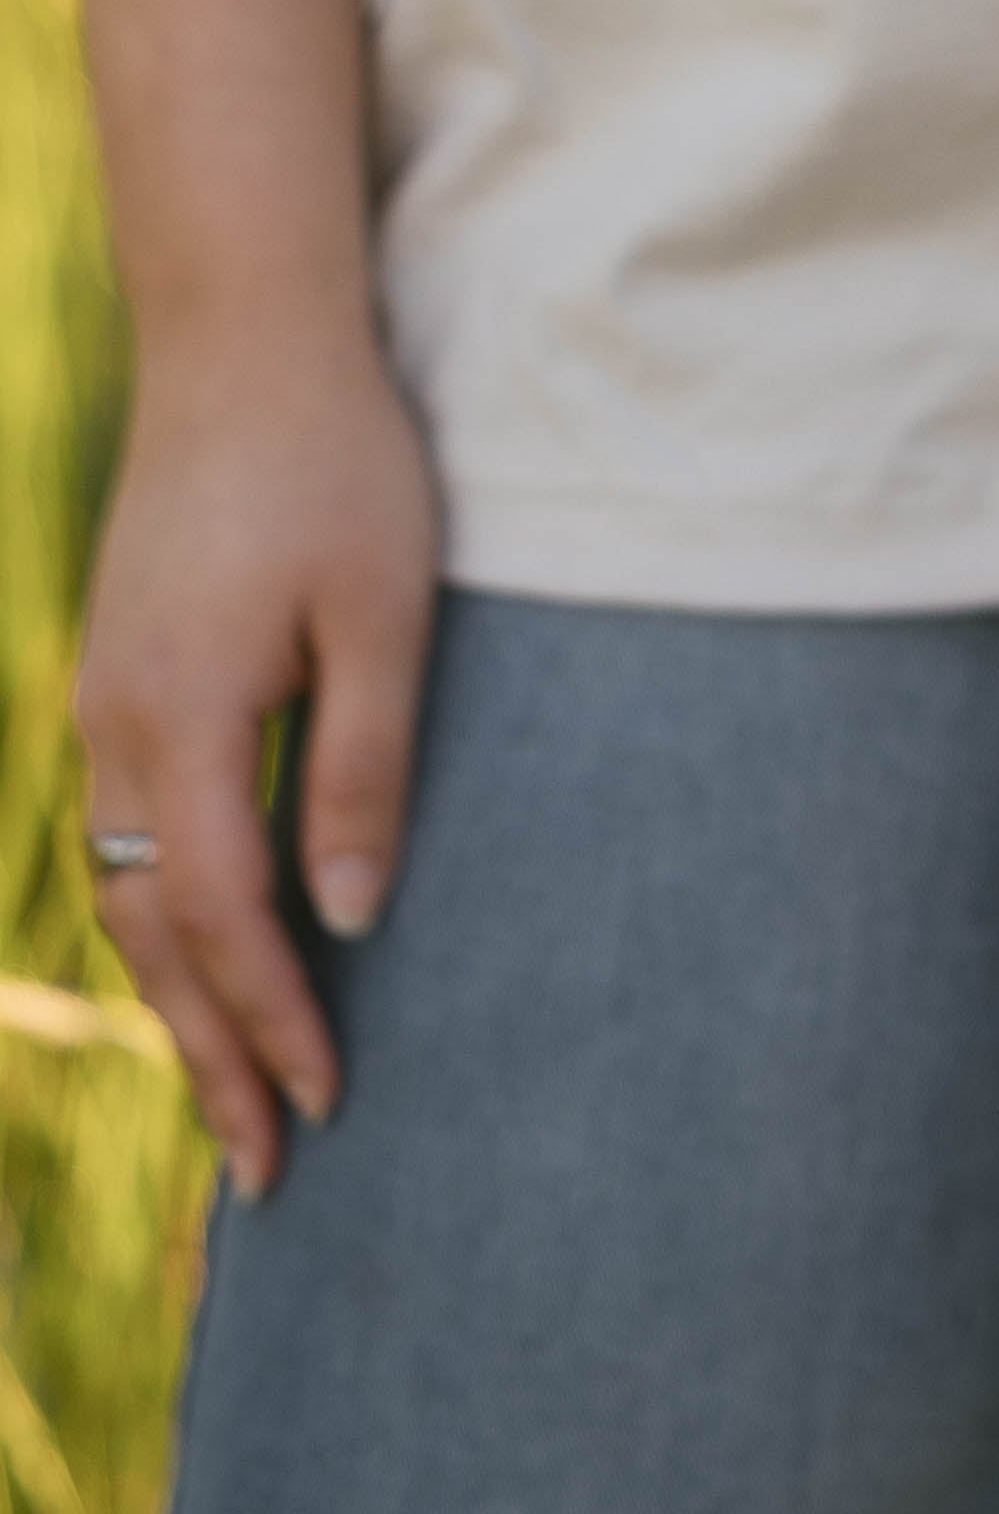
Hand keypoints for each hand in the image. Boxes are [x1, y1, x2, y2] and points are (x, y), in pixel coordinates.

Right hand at [75, 323, 438, 1192]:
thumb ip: (360, 763)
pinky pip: (126, 837)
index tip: (327, 1104)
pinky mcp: (121, 678)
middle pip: (153, 934)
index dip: (273, 1016)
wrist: (242, 341)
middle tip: (266, 1172)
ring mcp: (104, 703)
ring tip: (235, 1097)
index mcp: (179, 719)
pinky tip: (201, 961)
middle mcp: (116, 728)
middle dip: (210, 1054)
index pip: (223, 914)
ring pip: (126, 894)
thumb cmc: (335, 464)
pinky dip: (162, 922)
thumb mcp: (379, 612)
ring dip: (179, 1001)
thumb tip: (351, 916)